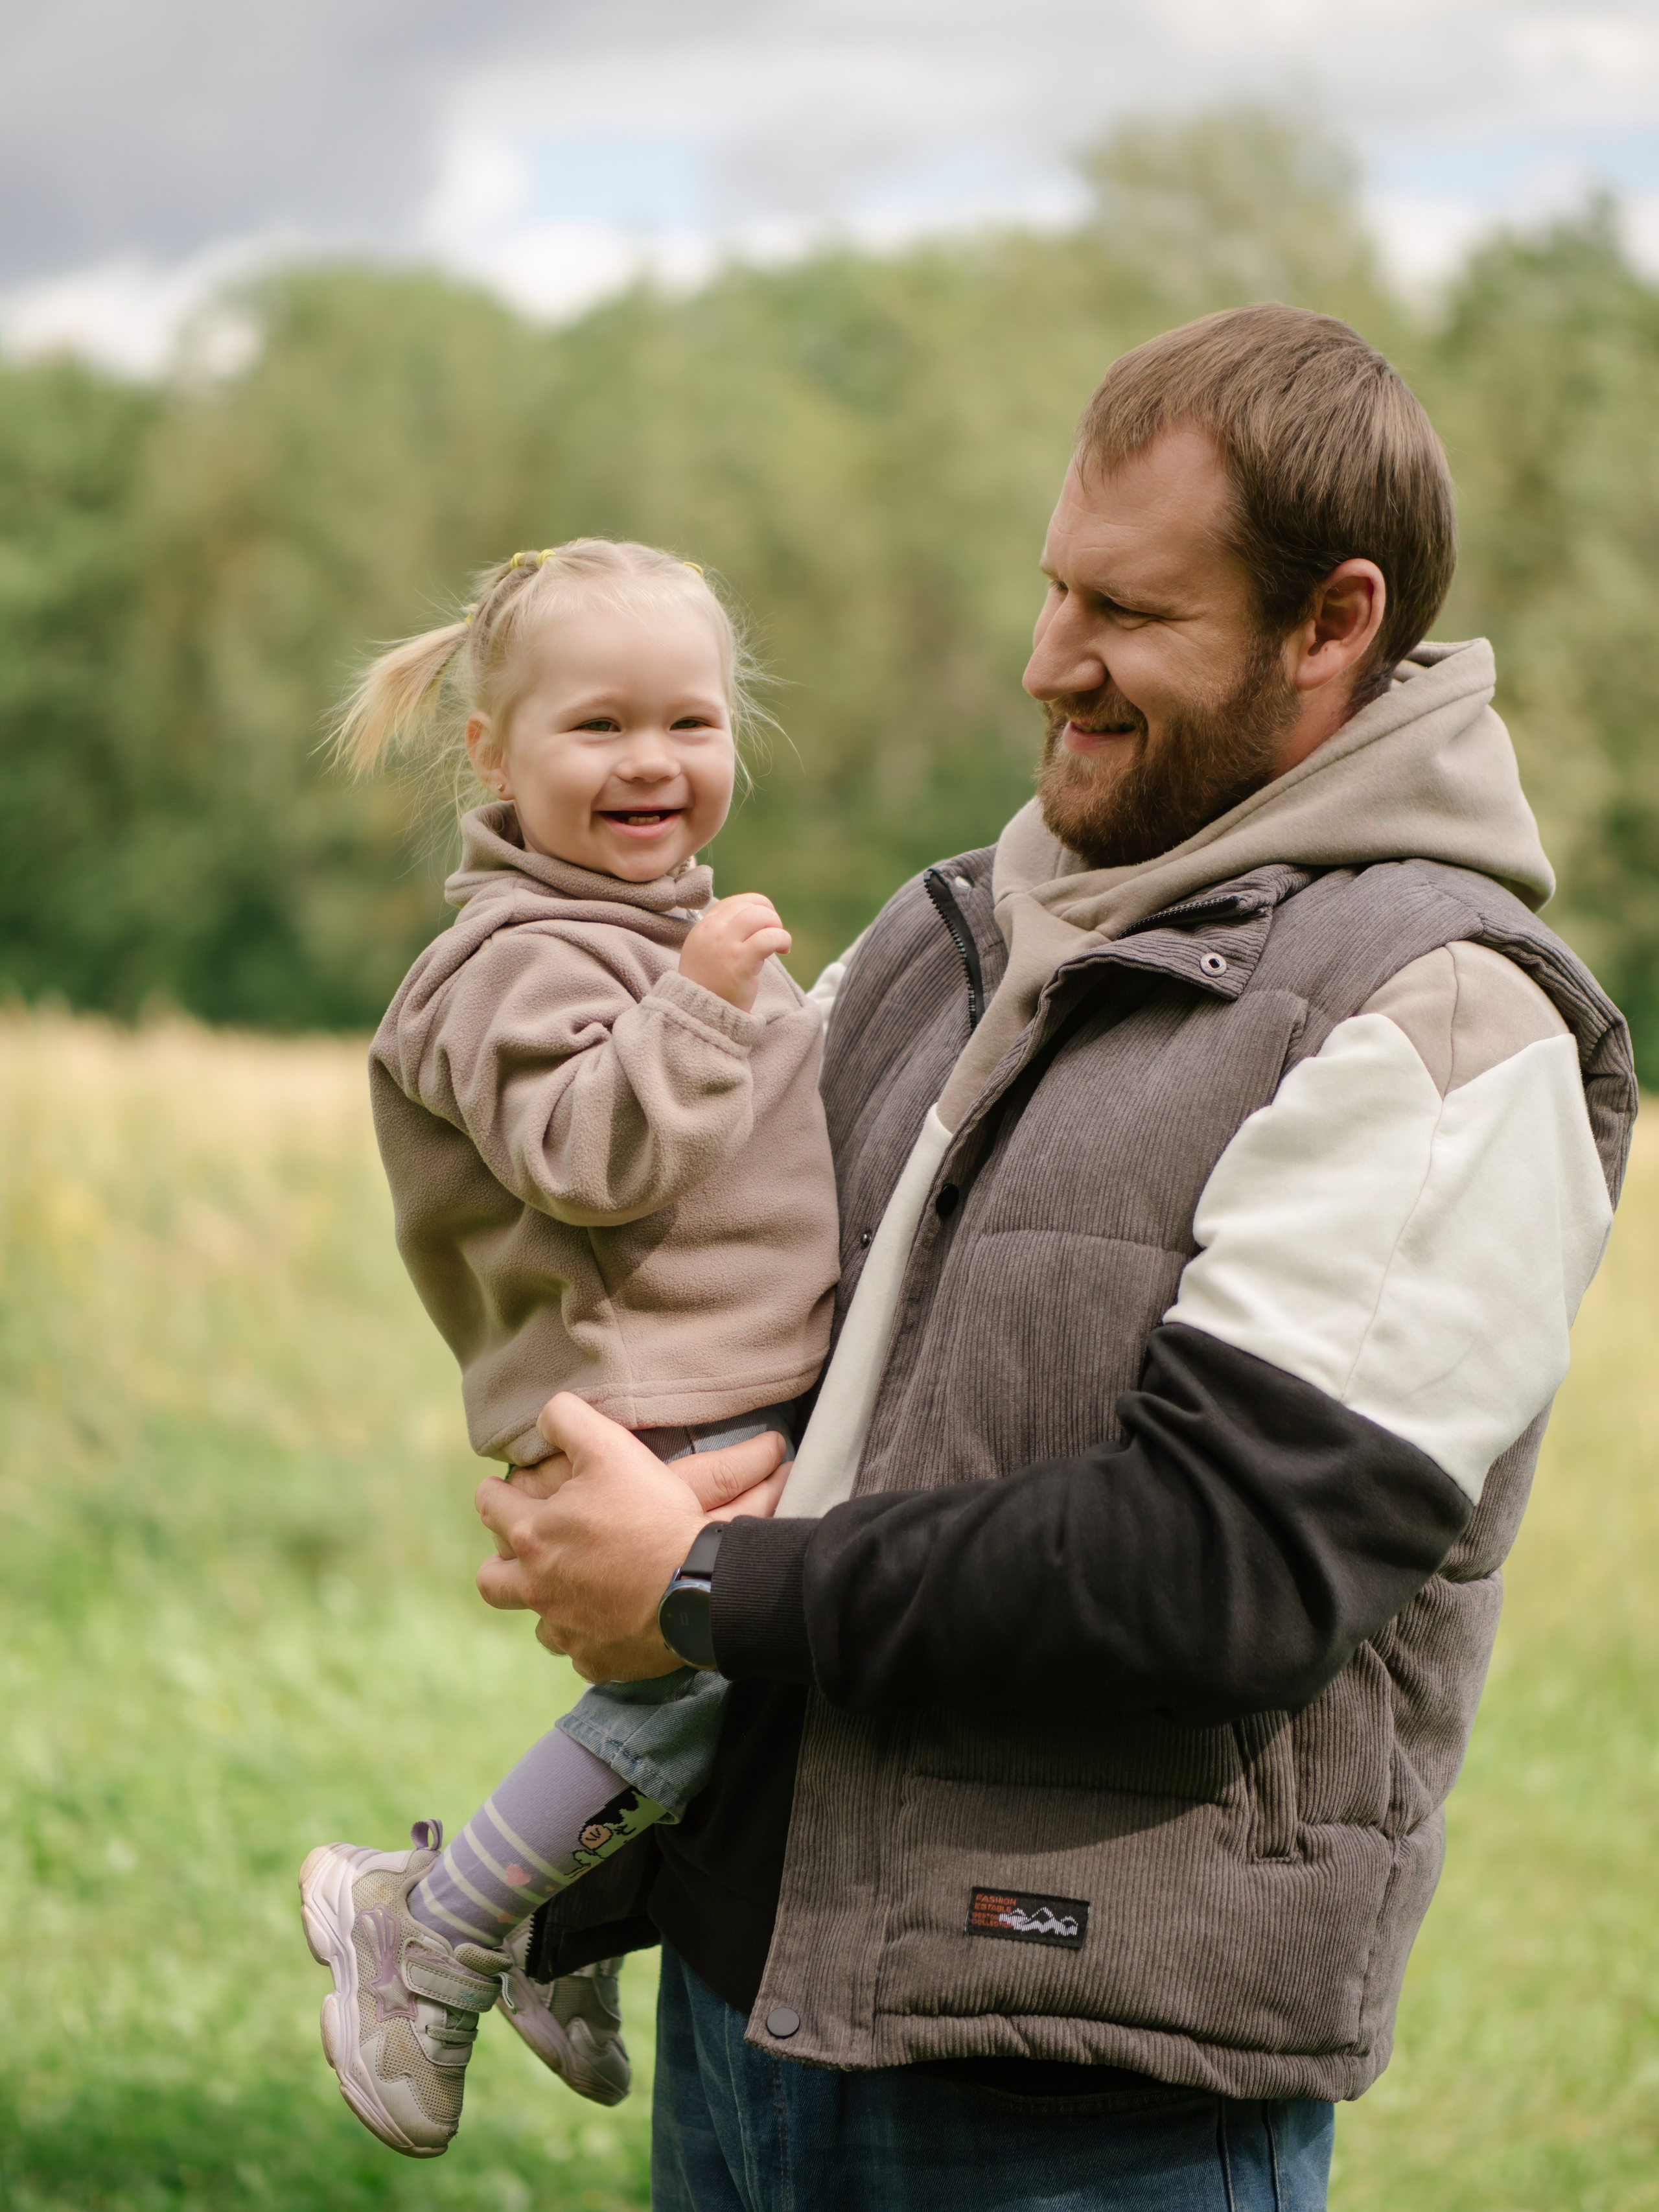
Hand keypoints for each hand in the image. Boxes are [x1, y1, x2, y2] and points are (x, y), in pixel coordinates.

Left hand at [474, 1393, 789, 1679]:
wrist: (697, 1587)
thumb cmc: (651, 1516)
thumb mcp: (610, 1448)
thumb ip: (569, 1420)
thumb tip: (546, 1413)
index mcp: (534, 1536)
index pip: (491, 1507)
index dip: (492, 1493)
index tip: (496, 1489)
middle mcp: (539, 1588)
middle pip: (492, 1581)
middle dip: (498, 1562)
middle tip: (518, 1551)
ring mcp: (567, 1629)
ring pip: (538, 1623)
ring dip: (548, 1606)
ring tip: (568, 1591)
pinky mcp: (597, 1660)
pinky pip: (581, 1653)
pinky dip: (591, 1637)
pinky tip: (610, 1624)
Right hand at [678, 894, 790, 1011]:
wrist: (701, 1015)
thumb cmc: (712, 986)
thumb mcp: (709, 951)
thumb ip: (726, 933)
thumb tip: (759, 918)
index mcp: (703, 927)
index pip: (734, 902)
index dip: (756, 908)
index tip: (764, 925)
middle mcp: (711, 932)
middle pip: (750, 906)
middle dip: (770, 917)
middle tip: (774, 936)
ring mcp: (724, 946)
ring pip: (759, 915)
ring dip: (777, 926)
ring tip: (780, 943)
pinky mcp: (739, 962)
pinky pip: (768, 938)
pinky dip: (782, 939)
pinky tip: (784, 949)